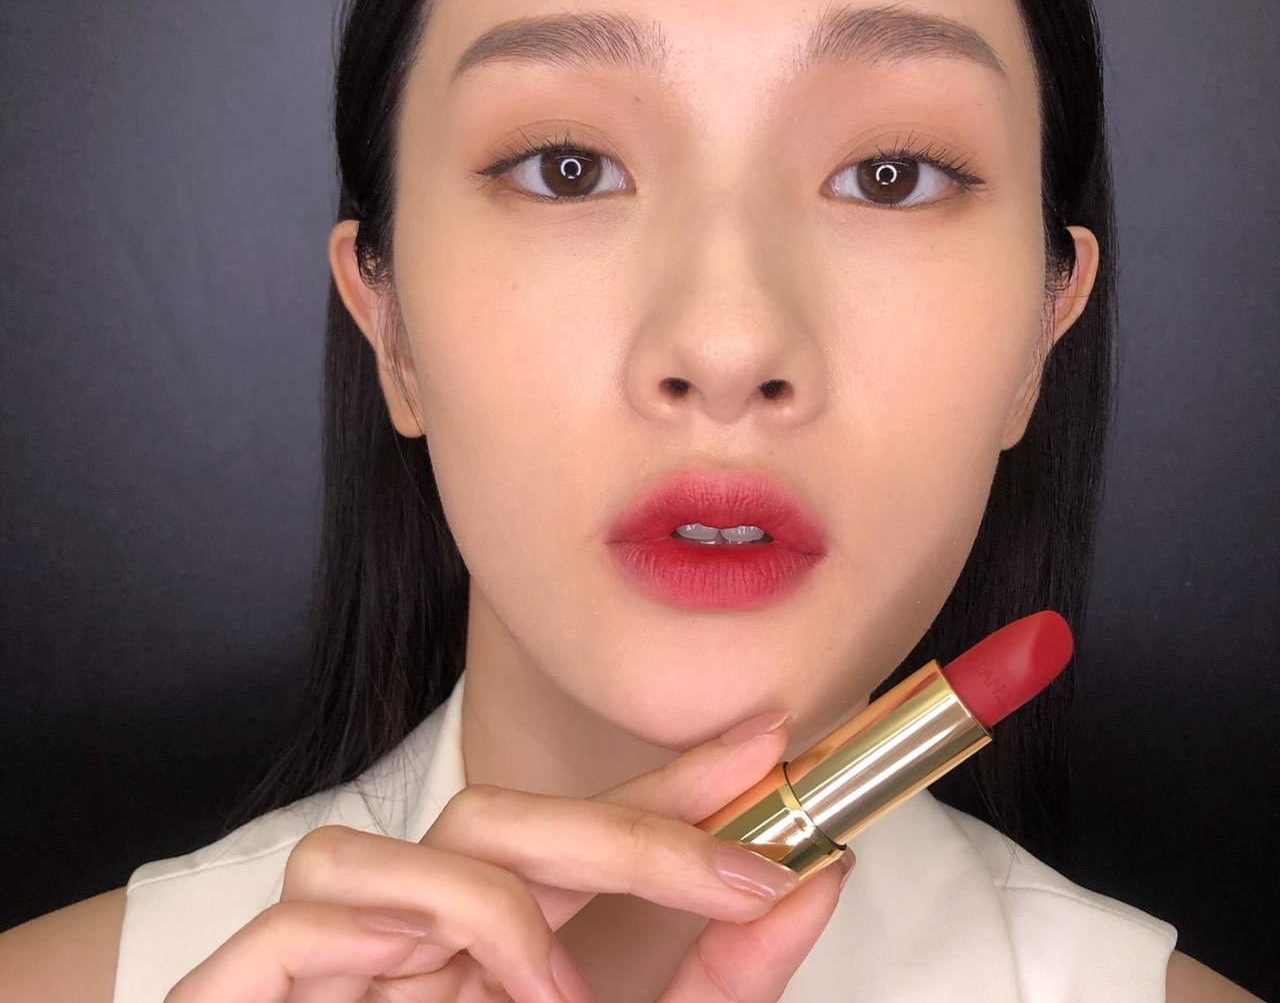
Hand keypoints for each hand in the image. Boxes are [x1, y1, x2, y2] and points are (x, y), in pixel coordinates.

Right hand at [163, 707, 855, 1001]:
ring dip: (476, 900)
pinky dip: (353, 927)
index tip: (765, 744)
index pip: (578, 837)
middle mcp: (409, 939)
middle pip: (487, 822)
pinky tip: (412, 965)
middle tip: (737, 871)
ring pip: (366, 852)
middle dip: (620, 833)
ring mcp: (327, 964)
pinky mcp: (248, 993)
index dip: (669, 783)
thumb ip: (722, 982)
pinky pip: (289, 921)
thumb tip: (818, 883)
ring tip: (556, 988)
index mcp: (489, 952)